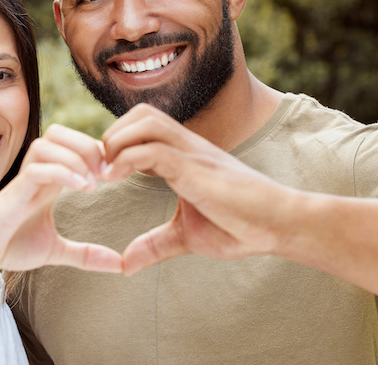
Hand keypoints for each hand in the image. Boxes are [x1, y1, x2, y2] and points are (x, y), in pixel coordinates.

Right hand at [0, 124, 122, 278]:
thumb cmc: (9, 247)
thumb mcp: (55, 250)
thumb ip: (86, 254)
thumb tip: (120, 265)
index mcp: (47, 179)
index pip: (71, 144)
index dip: (97, 151)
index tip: (117, 175)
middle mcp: (36, 173)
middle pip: (60, 132)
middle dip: (88, 145)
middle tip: (107, 173)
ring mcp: (23, 180)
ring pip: (48, 142)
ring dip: (76, 157)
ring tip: (92, 183)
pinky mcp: (12, 194)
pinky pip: (37, 169)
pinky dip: (62, 173)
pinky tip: (81, 188)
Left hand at [100, 104, 296, 275]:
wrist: (278, 225)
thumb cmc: (241, 226)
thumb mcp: (187, 236)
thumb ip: (155, 243)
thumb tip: (126, 263)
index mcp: (184, 155)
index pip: (144, 125)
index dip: (118, 141)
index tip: (103, 172)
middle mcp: (187, 146)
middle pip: (141, 113)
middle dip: (112, 134)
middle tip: (99, 169)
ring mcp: (192, 153)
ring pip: (145, 121)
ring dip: (116, 141)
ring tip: (105, 173)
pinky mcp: (195, 169)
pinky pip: (153, 151)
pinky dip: (126, 159)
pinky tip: (115, 179)